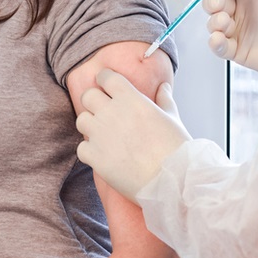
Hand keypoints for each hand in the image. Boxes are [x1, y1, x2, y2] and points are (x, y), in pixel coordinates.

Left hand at [76, 69, 191, 202]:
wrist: (171, 179)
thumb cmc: (176, 148)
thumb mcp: (172, 118)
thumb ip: (164, 100)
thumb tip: (163, 86)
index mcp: (130, 98)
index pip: (106, 77)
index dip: (105, 80)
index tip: (106, 86)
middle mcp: (111, 112)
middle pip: (88, 96)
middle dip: (93, 102)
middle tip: (102, 112)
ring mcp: (100, 134)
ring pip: (81, 120)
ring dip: (90, 125)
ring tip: (102, 135)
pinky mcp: (94, 156)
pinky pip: (81, 147)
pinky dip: (89, 151)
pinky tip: (102, 155)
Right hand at [192, 0, 257, 83]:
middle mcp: (241, 10)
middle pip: (212, 3)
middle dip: (211, 2)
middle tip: (219, 5)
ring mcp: (239, 31)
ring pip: (212, 24)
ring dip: (214, 22)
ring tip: (226, 23)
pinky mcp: (238, 51)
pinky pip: (218, 46)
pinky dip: (214, 42)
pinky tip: (219, 39)